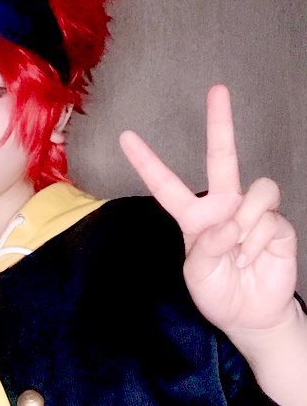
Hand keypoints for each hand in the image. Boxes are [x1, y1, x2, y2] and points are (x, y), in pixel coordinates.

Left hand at [119, 85, 297, 337]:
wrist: (252, 316)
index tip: (127, 137)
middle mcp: (225, 208)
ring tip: (240, 253)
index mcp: (195, 218)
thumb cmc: (218, 293)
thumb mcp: (198, 275)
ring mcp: (252, 213)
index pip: (167, 185)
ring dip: (245, 225)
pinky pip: (268, 219)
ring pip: (254, 191)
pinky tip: (253, 258)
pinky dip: (258, 242)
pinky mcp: (277, 224)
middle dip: (220, 123)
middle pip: (222, 158)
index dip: (148, 162)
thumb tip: (230, 223)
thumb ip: (206, 247)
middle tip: (217, 89)